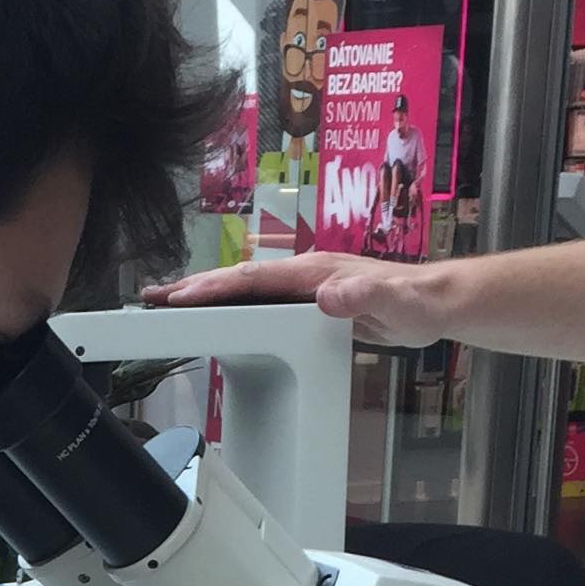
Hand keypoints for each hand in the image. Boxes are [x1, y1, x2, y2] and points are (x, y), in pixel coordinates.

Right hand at [142, 251, 453, 349]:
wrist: (433, 302)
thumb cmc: (416, 304)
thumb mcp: (396, 306)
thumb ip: (365, 298)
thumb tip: (330, 295)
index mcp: (315, 273)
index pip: (254, 280)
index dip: (215, 287)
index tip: (181, 296)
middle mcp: (304, 273)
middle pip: (239, 278)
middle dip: (193, 286)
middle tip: (151, 296)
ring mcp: (304, 285)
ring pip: (244, 287)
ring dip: (205, 293)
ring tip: (167, 302)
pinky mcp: (307, 299)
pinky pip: (258, 299)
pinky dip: (229, 303)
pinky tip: (214, 312)